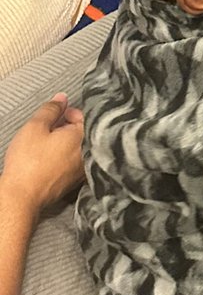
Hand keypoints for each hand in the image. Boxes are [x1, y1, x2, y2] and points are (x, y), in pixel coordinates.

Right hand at [0, 95, 84, 217]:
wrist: (22, 196)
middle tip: (50, 128)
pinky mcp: (76, 181)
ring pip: (81, 147)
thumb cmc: (28, 162)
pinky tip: (51, 159)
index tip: (57, 114)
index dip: (71, 112)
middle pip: (86, 131)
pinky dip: (66, 156)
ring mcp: (84, 169)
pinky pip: (76, 161)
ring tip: (49, 144)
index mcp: (84, 137)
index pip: (87, 116)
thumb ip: (51, 109)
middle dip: (69, 126)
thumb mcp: (35, 127)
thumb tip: (62, 98)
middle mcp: (89, 153)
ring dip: (68, 141)